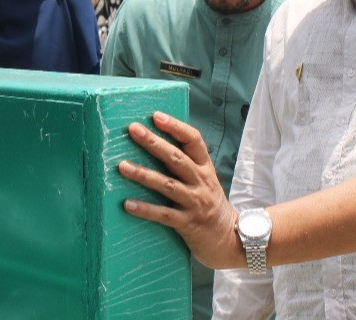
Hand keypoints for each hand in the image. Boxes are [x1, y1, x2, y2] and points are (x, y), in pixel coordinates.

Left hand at [118, 111, 243, 269]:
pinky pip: (164, 215)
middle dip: (153, 142)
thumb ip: (188, 165)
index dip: (176, 127)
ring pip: (167, 185)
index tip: (156, 115)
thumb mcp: (206, 181)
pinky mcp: (188, 224)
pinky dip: (145, 209)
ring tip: (122, 166)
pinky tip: (128, 204)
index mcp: (206, 169)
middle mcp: (202, 182)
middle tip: (133, 129)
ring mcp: (195, 203)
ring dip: (143, 174)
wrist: (232, 240)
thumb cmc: (211, 206)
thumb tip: (156, 144)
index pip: (194, 141)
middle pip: (176, 158)